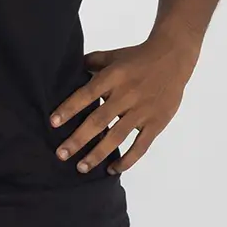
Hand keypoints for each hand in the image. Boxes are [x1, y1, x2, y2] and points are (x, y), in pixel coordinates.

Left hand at [48, 36, 201, 175]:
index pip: (87, 94)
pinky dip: (127, 161)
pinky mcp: (156, 123)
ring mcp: (143, 110)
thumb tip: (67, 69)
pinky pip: (140, 146)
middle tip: (61, 154)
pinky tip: (112, 170)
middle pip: (99, 120)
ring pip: (117, 137)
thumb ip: (91, 63)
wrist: (173, 58)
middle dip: (78, 139)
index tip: (53, 123)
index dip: (69, 108)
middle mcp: (127, 94)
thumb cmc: (137, 58)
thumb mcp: (113, 56)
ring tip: (81, 167)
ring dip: (98, 154)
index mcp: (114, 76)